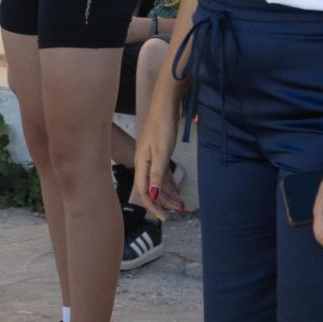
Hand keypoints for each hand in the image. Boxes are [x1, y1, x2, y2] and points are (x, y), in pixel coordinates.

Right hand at [133, 93, 181, 221]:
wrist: (165, 104)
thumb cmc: (162, 125)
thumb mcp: (162, 152)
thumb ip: (157, 174)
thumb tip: (153, 195)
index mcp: (141, 163)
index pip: (144, 192)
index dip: (153, 207)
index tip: (164, 218)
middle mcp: (144, 162)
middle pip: (152, 188)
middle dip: (164, 202)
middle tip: (179, 210)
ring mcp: (151, 158)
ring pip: (158, 182)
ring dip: (168, 193)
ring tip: (181, 204)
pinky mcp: (159, 153)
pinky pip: (162, 173)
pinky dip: (169, 183)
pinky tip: (177, 190)